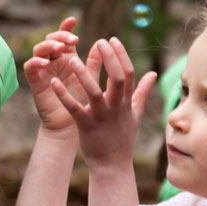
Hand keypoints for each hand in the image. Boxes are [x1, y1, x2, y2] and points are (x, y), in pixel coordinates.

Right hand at [24, 19, 86, 133]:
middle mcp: (54, 61)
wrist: (71, 126)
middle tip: (72, 41)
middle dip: (60, 36)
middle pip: (51, 39)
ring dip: (48, 46)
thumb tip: (103, 42)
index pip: (64, 37)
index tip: (73, 20)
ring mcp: (43, 70)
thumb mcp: (91, 79)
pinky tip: (45, 63)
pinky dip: (36, 62)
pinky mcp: (34, 81)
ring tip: (60, 49)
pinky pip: (29, 66)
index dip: (66, 27)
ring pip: (39, 49)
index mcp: (68, 58)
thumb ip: (95, 62)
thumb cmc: (83, 103)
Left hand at [52, 37, 155, 169]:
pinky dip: (63, 95)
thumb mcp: (135, 114)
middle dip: (109, 58)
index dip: (121, 55)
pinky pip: (74, 108)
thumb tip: (153, 73)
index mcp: (127, 102)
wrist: (112, 165)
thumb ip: (143, 92)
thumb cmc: (122, 138)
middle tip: (99, 41)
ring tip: (71, 58)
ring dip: (83, 74)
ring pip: (94, 92)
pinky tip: (53, 82)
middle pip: (118, 78)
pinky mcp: (86, 126)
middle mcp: (116, 107)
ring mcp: (101, 117)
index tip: (112, 39)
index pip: (129, 73)